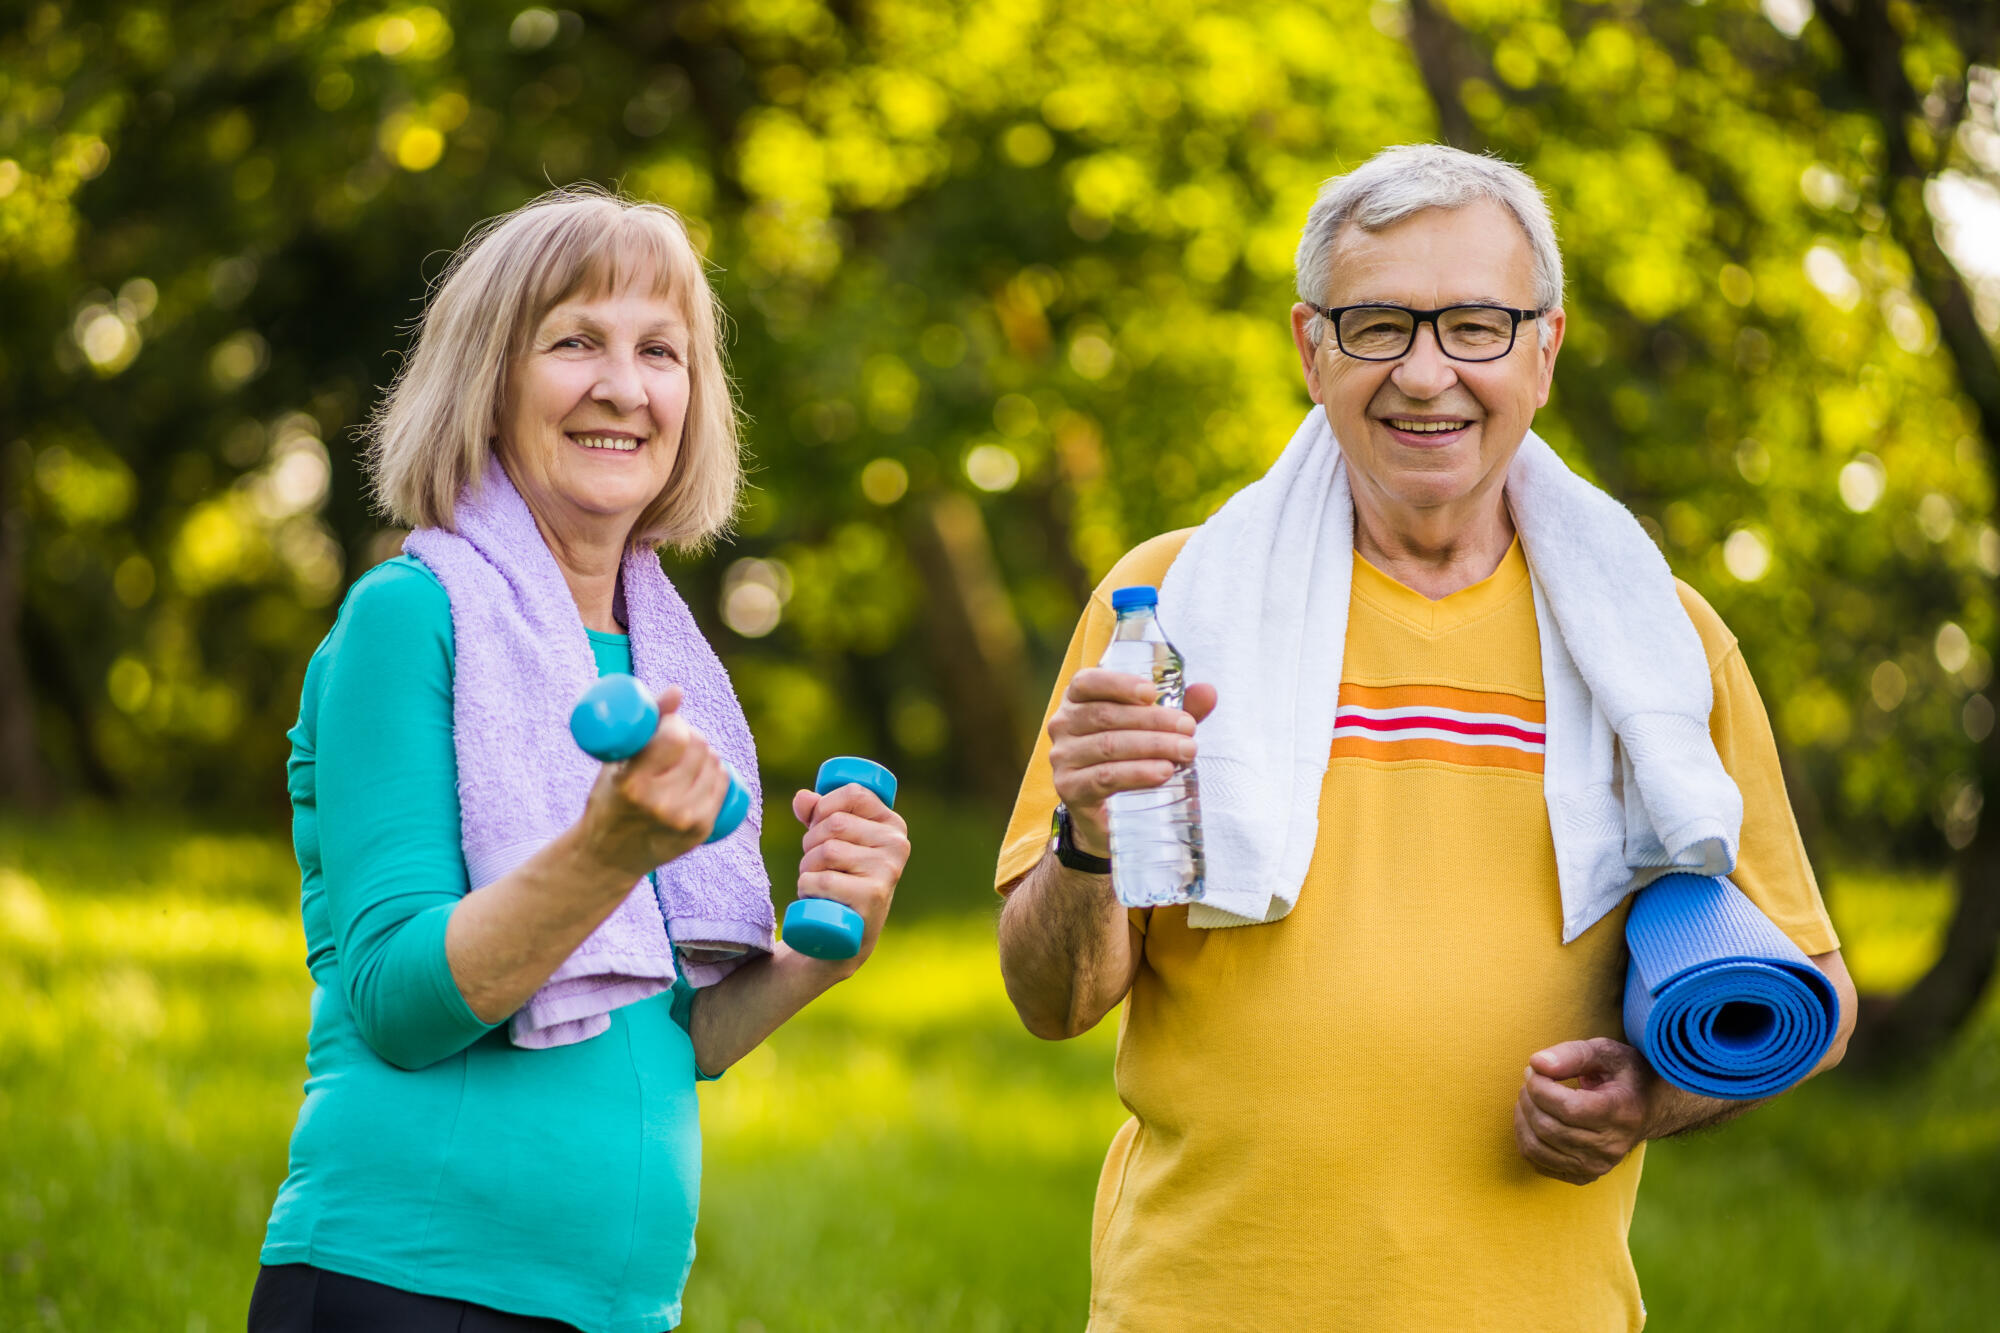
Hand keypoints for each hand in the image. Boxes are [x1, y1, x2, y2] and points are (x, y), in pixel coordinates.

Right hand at [578, 686, 732, 877]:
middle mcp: (660, 804)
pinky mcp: (700, 829)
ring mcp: (684, 820)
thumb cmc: (610, 799)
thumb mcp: (616, 762)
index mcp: (633, 784)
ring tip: (685, 758)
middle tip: (675, 740)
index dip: (675, 724)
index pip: (675, 737)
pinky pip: (721, 784)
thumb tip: (677, 690)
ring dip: (704, 753)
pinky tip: (702, 771)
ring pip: (714, 763)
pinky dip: (715, 772)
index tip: (667, 725)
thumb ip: (646, 723)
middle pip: (698, 747)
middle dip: (689, 735)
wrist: (610, 856)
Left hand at [787, 781, 910, 972]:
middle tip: (816, 863)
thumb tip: (802, 798)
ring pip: (827, 851)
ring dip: (807, 868)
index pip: (853, 793)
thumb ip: (818, 813)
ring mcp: (887, 872)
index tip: (818, 826)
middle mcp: (897, 845)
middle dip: (811, 842)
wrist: (842, 937)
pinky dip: (808, 888)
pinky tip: (817, 899)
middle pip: (835, 823)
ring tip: (817, 882)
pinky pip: (824, 880)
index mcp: (892, 825)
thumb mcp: (831, 841)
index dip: (824, 806)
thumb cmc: (837, 879)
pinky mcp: (872, 898)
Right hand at [1046, 668, 1218, 856]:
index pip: (1088, 682)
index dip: (1119, 684)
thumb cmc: (1131, 757)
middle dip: (1153, 720)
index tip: (1153, 692)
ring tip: (1186, 751)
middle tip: (1189, 729)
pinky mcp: (1069, 788)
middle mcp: (1063, 725)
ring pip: (1109, 745)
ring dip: (1152, 746)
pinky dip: (1137, 773)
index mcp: (1078, 700)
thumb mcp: (1155, 729)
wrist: (1108, 813)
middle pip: (1107, 715)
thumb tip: (1208, 691)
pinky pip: (1104, 777)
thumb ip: (1179, 708)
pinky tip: (1163, 772)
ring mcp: (1062, 758)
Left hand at [1513, 1037, 1654, 1185]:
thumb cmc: (1623, 1075)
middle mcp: (1611, 1146)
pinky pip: (1536, 1161)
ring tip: (1530, 1096)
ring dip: (1522, 1117)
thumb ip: (1572, 1054)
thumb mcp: (1606, 1052)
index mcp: (1621, 1113)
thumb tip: (1536, 1063)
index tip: (1534, 1069)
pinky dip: (1525, 1137)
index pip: (1567, 1108)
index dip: (1539, 1086)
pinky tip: (1534, 1118)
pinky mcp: (1582, 1176)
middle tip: (1531, 1079)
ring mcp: (1597, 1166)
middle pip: (1547, 1127)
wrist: (1648, 1108)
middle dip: (1528, 1098)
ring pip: (1535, 1147)